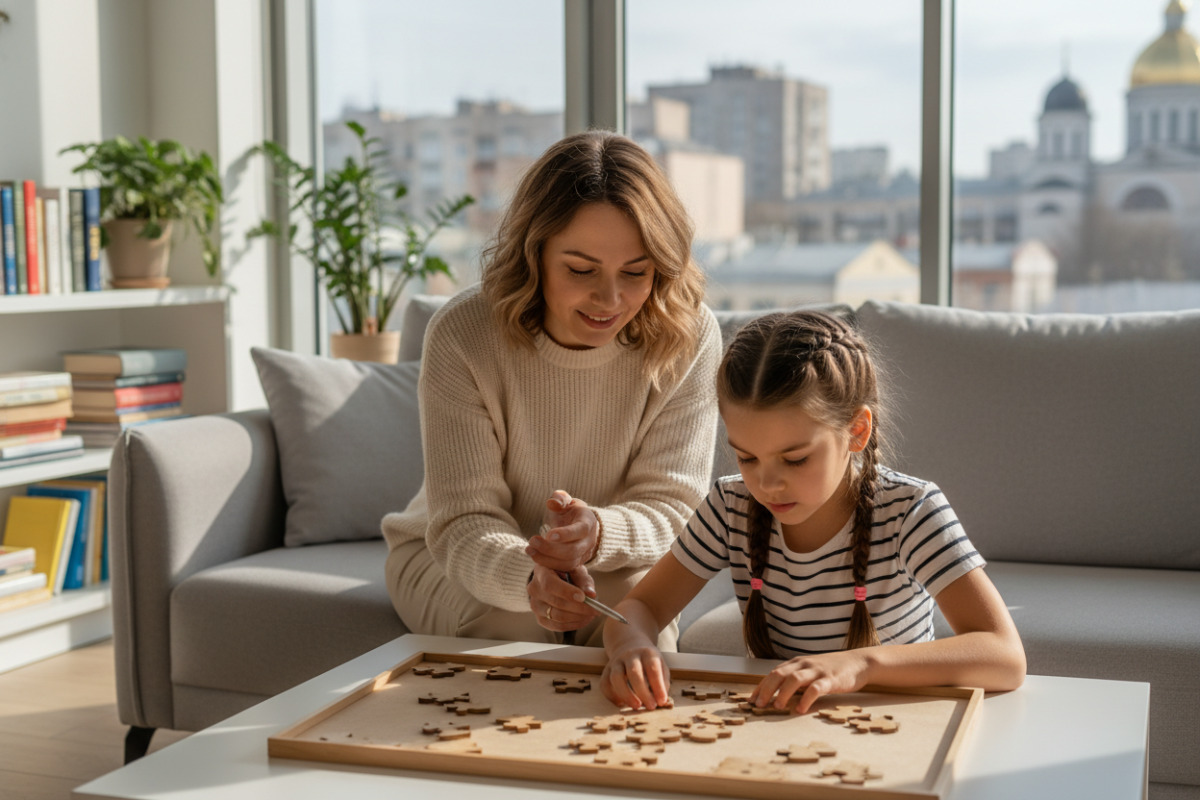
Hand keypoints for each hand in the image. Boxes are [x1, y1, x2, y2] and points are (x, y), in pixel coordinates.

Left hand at [525, 490, 598, 571]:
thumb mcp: (566, 501)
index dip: (565, 534)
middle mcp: (589, 541)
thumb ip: (560, 498)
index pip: (580, 530)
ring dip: (546, 559)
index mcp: (588, 522)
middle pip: (573, 551)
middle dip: (550, 548)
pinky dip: (547, 564)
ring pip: (567, 563)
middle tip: (532, 541)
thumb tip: (552, 503)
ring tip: (529, 549)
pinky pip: (562, 569)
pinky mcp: (575, 564)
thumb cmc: (570, 511)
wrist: (580, 526)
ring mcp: (584, 555)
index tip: (548, 534)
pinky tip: (534, 555)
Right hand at [527, 563, 596, 631]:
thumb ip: (583, 581)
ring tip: (592, 614)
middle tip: (596, 609)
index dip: (567, 592)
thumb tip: (591, 594)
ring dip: (579, 618)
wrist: (556, 578)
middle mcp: (534, 590)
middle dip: (580, 608)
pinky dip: (574, 625)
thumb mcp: (576, 570)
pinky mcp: (540, 619)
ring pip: (558, 617)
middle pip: (557, 603)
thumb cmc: (566, 572)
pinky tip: (584, 619)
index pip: (550, 584)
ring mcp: (535, 606)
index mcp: (541, 572)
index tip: (583, 597)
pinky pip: (558, 626)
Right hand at [601, 642, 671, 710]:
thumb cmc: (649, 662)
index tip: (661, 701)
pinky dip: (612, 696)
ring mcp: (616, 661)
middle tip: (651, 706)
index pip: (653, 669)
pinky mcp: (606, 670)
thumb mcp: (661, 666)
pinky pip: (605, 683)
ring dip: (626, 694)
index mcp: (647, 653)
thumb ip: (662, 682)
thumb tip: (661, 701)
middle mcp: (630, 655)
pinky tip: (622, 703)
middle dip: (643, 692)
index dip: (658, 686)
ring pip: (616, 677)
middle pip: (634, 672)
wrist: (630, 645)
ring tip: (636, 706)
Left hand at [750, 650, 871, 714]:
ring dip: (783, 693)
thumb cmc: (832, 670)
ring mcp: (817, 671)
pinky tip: (800, 709)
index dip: (761, 687)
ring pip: (795, 679)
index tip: (751, 700)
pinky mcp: (831, 679)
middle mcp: (804, 665)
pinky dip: (806, 699)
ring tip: (777, 707)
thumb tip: (776, 696)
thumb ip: (795, 681)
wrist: (858, 662)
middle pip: (779, 674)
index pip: (773, 673)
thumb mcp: (810, 672)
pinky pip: (816, 688)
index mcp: (796, 663)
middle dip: (766, 689)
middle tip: (759, 705)